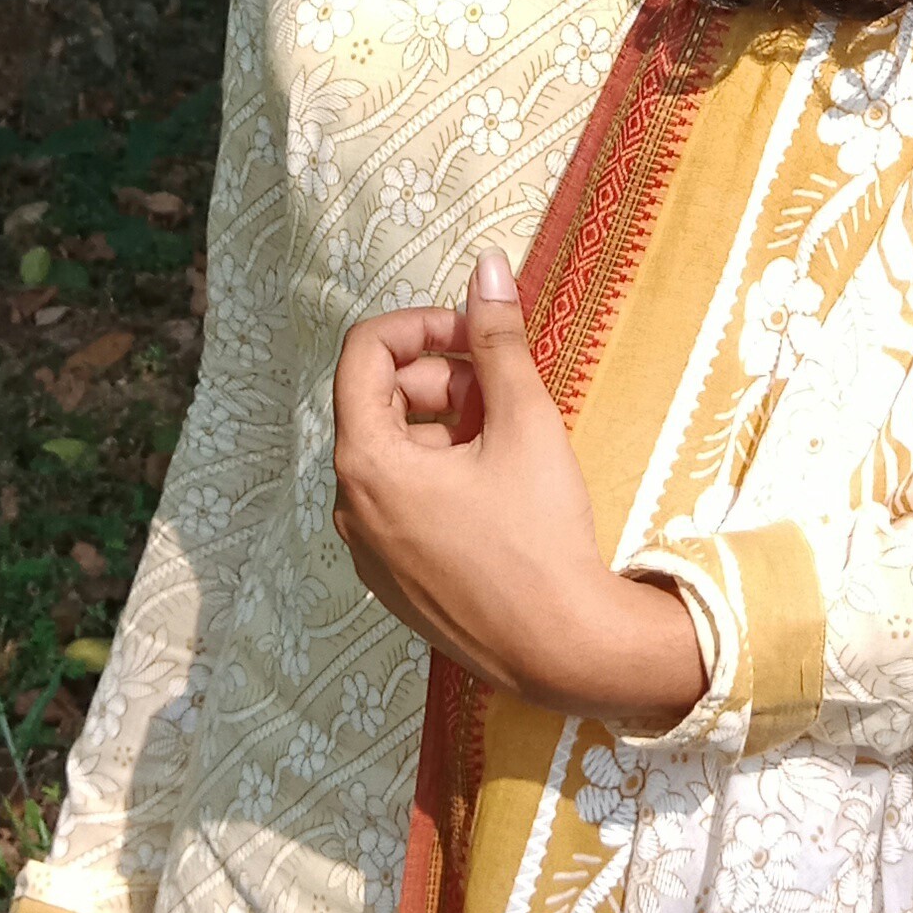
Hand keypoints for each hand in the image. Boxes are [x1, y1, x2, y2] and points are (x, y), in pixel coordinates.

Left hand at [333, 245, 709, 725]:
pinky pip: (402, 502)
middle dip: (443, 379)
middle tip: (508, 392)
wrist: (562, 647)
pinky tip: (499, 490)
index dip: (422, 325)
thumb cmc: (541, 534)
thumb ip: (497, 338)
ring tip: (511, 442)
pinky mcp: (393, 580)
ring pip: (395, 453)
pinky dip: (442, 476)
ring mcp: (367, 550)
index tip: (475, 334)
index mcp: (366, 461)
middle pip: (380, 401)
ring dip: (448, 428)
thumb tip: (487, 265)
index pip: (364, 352)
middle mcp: (350, 506)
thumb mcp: (523, 421)